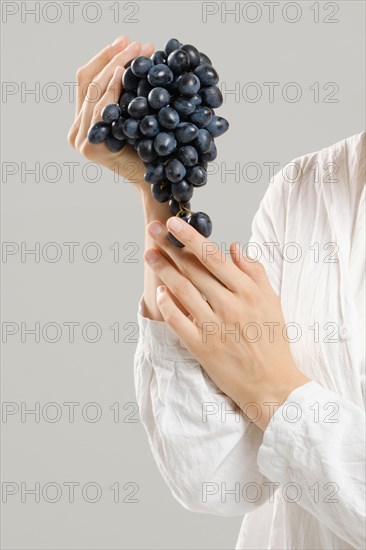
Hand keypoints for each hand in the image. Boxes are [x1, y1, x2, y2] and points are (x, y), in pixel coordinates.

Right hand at [68, 36, 154, 190]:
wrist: (157, 180)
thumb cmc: (150, 149)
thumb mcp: (133, 115)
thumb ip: (123, 94)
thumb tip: (130, 53)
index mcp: (83, 123)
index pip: (87, 81)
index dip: (105, 57)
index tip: (128, 41)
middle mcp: (76, 130)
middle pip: (87, 82)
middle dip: (112, 57)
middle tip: (137, 43)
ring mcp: (80, 139)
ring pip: (93, 91)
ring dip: (116, 67)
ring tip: (138, 51)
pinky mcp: (89, 146)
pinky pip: (100, 108)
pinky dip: (111, 87)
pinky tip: (124, 72)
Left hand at [144, 216, 309, 430]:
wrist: (272, 384)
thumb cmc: (273, 341)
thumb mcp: (272, 302)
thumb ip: (254, 272)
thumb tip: (233, 247)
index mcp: (248, 291)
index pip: (213, 257)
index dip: (191, 237)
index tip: (175, 223)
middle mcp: (230, 305)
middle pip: (193, 269)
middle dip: (170, 246)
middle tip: (153, 230)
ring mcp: (214, 327)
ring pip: (182, 290)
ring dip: (163, 269)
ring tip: (149, 254)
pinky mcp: (201, 347)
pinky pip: (178, 321)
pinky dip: (166, 304)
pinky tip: (158, 292)